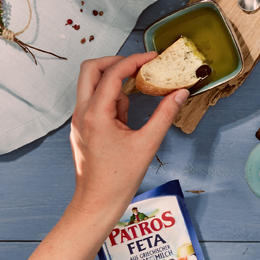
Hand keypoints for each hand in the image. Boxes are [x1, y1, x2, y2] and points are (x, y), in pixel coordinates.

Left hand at [68, 54, 185, 220]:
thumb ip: (165, 114)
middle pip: (90, 70)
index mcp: (96, 115)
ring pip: (91, 84)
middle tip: (139, 64)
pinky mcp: (83, 128)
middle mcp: (82, 113)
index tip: (152, 56)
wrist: (96, 202)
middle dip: (115, 61)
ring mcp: (79, 120)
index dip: (134, 60)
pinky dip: (112, 97)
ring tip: (139, 92)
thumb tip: (180, 93)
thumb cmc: (119, 178)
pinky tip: (129, 113)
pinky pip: (95, 101)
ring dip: (114, 80)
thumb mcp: (148, 144)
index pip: (112, 74)